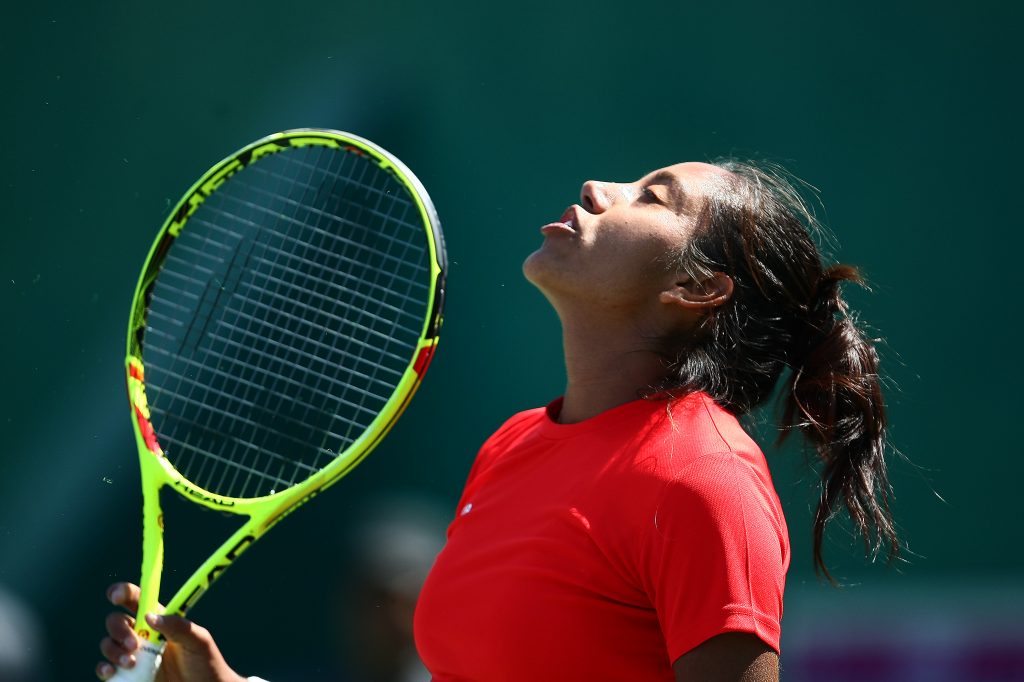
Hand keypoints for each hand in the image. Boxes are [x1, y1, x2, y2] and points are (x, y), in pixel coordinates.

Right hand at [97, 582, 246, 681]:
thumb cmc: (204, 663)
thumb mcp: (198, 641)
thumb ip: (178, 626)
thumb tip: (150, 616)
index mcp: (159, 621)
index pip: (137, 599)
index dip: (122, 592)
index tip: (115, 597)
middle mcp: (143, 635)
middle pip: (116, 621)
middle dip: (118, 629)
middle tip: (134, 644)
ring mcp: (133, 656)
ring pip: (108, 644)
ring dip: (113, 650)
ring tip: (131, 663)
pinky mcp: (127, 676)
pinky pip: (105, 668)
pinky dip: (103, 668)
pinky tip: (111, 671)